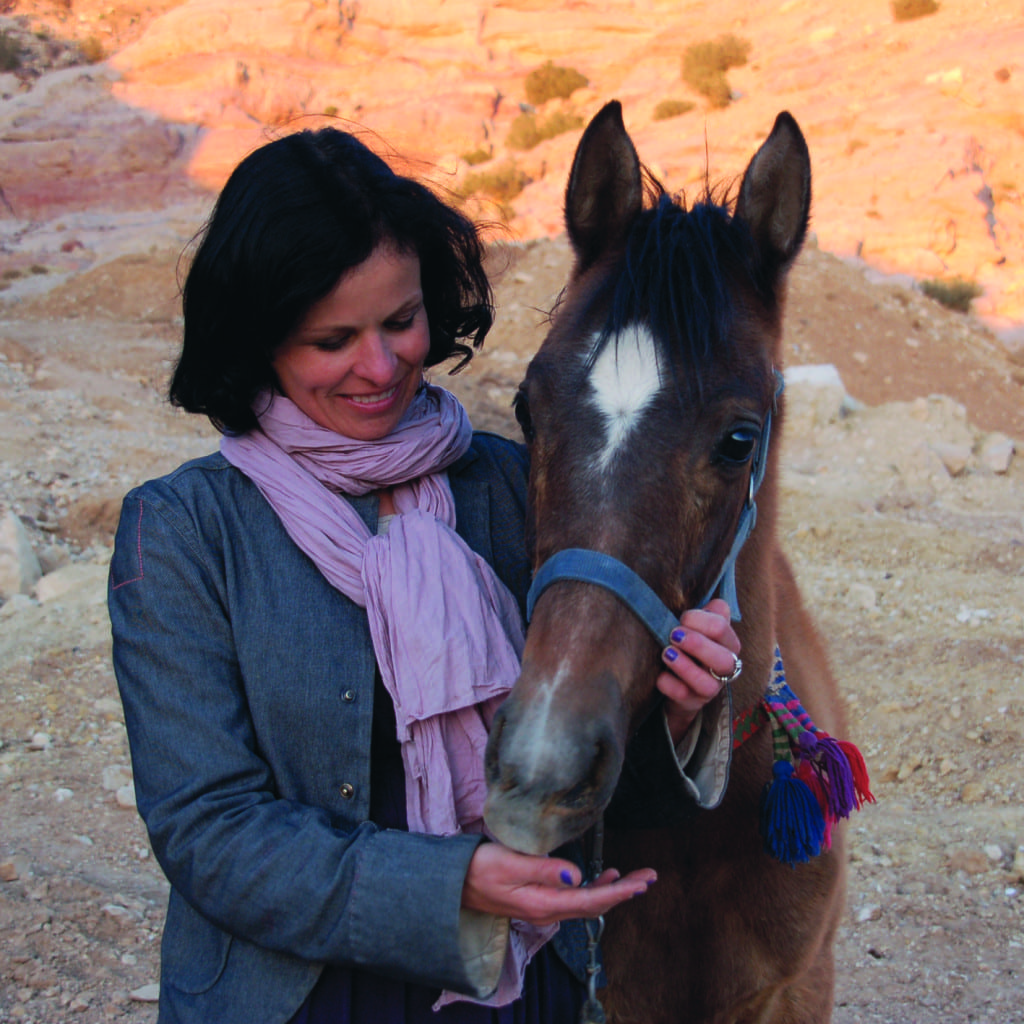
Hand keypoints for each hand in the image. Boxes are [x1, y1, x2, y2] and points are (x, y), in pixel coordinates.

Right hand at [462, 841, 655, 926]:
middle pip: (595, 904)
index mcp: (544, 903)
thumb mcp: (510, 864)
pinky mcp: (538, 899)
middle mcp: (548, 910)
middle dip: (625, 892)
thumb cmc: (479, 868)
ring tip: (636, 878)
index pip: (590, 901)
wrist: (454, 883)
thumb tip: (578, 877)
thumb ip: (544, 870)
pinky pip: (575, 899)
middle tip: (650, 877)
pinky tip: (604, 878)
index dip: (618, 892)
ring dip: (613, 891)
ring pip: (587, 902)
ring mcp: (544, 907)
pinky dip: (594, 889)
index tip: (641, 882)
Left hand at [658, 598, 740, 743]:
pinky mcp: (691, 703)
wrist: (679, 685)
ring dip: (685, 667)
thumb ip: (709, 614)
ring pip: (707, 684)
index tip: (683, 618)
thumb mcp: (700, 627)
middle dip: (697, 644)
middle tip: (674, 635)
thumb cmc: (690, 647)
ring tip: (667, 653)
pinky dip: (670, 684)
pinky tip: (660, 675)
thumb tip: (716, 604)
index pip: (722, 628)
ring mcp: (710, 689)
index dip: (701, 620)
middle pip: (724, 659)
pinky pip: (683, 696)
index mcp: (728, 644)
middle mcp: (724, 669)